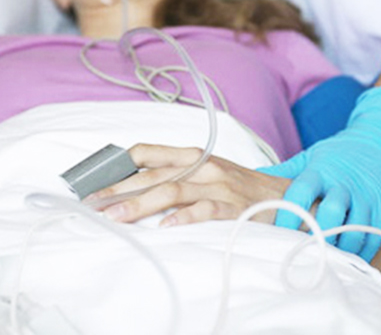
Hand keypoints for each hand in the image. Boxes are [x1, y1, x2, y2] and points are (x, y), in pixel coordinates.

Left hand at [88, 144, 290, 226]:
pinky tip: (165, 227)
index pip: (149, 152)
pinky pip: (205, 210)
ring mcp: (218, 185)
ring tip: (116, 217)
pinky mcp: (234, 206)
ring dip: (139, 204)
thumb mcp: (208, 173)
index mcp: (193, 156)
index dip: (120, 165)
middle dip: (119, 190)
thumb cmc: (242, 188)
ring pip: (172, 190)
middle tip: (93, 205)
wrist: (287, 196)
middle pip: (153, 175)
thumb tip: (135, 188)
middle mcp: (203, 166)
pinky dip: (183, 217)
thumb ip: (177, 176)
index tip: (96, 181)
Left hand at [258, 87, 380, 261]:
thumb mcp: (311, 156)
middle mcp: (343, 184)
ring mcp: (366, 198)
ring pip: (353, 230)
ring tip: (323, 258)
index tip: (276, 232)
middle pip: (329, 213)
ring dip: (338, 248)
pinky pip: (372, 238)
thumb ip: (285, 171)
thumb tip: (252, 179)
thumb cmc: (339, 153)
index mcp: (321, 171)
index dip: (288, 214)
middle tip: (300, 253)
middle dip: (315, 235)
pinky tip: (345, 258)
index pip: (301, 192)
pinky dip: (359, 252)